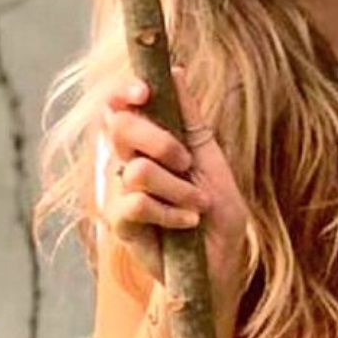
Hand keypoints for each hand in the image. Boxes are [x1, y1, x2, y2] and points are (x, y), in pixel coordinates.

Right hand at [102, 68, 248, 303]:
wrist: (218, 266)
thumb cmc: (216, 213)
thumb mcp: (211, 160)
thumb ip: (190, 119)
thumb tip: (175, 71)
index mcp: (147, 141)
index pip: (119, 105)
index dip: (124, 91)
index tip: (143, 90)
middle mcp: (126, 160)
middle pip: (119, 126)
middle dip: (160, 141)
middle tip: (186, 162)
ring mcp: (119, 191)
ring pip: (137, 169)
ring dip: (177, 189)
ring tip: (197, 206)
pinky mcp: (119, 222)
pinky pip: (138, 203)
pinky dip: (171, 212)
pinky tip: (187, 223)